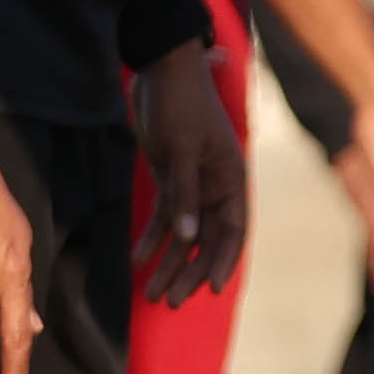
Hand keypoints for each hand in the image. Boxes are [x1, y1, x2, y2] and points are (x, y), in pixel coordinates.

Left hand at [127, 45, 248, 310]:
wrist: (162, 71)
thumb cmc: (179, 106)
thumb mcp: (181, 149)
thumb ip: (185, 194)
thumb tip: (188, 238)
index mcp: (230, 177)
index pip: (234, 228)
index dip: (225, 261)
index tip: (212, 291)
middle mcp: (217, 185)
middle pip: (209, 238)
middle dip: (192, 271)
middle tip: (170, 301)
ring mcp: (194, 183)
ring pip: (186, 233)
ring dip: (170, 263)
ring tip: (152, 294)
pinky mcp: (171, 178)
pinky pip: (165, 217)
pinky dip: (153, 238)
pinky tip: (139, 260)